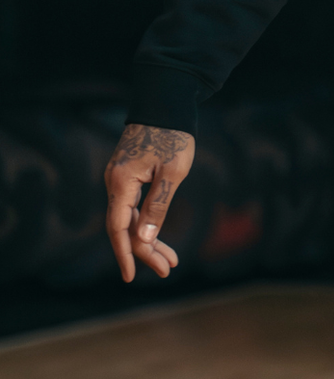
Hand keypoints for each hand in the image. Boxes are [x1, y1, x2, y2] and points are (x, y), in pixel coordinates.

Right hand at [104, 123, 194, 281]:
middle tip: (168, 269)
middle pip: (125, 227)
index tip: (133, 276)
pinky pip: (134, 206)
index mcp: (121, 183)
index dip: (125, 254)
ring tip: (171, 260)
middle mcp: (115, 183)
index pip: (118, 228)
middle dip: (145, 251)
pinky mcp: (130, 175)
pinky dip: (147, 222)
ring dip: (149, 239)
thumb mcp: (172, 171)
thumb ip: (157, 205)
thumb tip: (144, 239)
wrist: (166, 102)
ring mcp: (121, 179)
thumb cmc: (173, 135)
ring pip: (131, 218)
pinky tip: (158, 235)